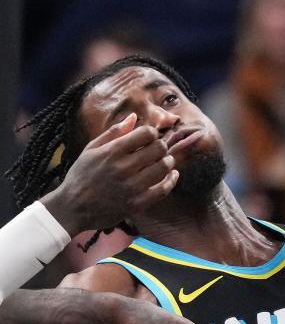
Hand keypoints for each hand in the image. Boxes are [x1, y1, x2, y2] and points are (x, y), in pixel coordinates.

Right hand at [42, 113, 178, 234]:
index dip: (152, 133)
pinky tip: (172, 175)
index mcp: (112, 151)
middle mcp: (123, 168)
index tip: (150, 137)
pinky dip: (172, 180)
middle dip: (161, 146)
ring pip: (164, 167)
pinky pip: (163, 189)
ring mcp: (132, 187)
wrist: (73, 207)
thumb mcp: (91, 149)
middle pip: (158, 149)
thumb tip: (134, 117)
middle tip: (158, 149)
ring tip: (163, 160)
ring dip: (168, 161)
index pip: (146, 134)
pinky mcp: (137, 204)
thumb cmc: (82, 175)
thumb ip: (114, 132)